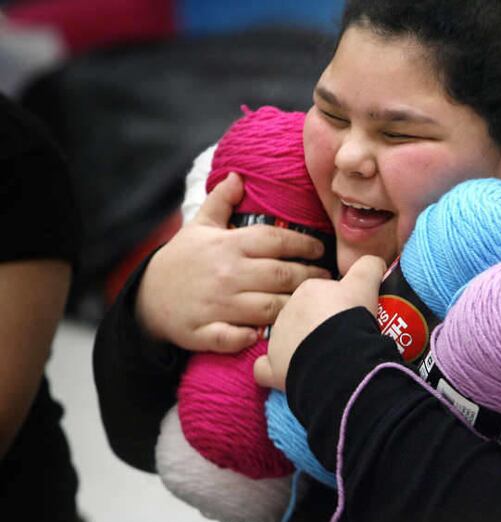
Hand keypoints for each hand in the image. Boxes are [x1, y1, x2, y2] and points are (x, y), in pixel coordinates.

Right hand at [135, 173, 331, 352]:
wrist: (145, 297)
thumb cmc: (180, 260)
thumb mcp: (198, 226)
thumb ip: (221, 201)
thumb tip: (239, 176)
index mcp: (227, 246)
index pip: (275, 240)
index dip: (303, 244)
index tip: (320, 250)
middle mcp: (226, 274)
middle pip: (280, 275)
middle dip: (310, 277)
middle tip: (327, 278)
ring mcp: (215, 305)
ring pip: (267, 308)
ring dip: (293, 307)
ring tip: (312, 304)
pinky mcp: (203, 332)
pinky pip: (234, 338)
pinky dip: (251, 337)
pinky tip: (268, 334)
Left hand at [254, 255, 385, 391]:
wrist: (338, 354)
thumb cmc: (350, 316)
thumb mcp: (366, 283)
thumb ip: (369, 267)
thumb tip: (374, 262)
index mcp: (307, 291)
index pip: (319, 294)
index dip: (334, 304)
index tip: (347, 315)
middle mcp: (287, 312)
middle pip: (302, 316)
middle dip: (317, 325)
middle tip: (339, 337)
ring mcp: (277, 341)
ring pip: (286, 340)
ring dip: (301, 347)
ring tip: (325, 358)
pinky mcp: (273, 368)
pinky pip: (265, 369)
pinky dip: (274, 371)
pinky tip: (287, 374)